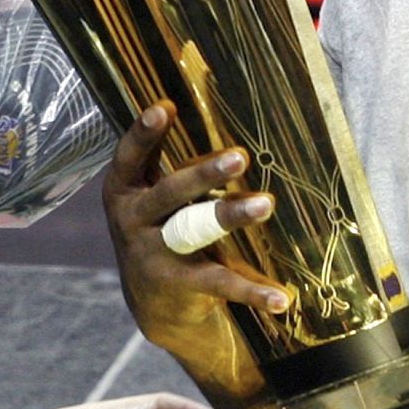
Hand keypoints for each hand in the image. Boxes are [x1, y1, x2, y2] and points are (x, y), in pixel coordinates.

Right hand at [100, 103, 285, 367]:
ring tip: (266, 203)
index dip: (143, 133)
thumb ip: (173, 162)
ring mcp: (153, 254)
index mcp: (125, 190)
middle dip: (203, 173)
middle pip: (169, 192)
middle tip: (239, 156)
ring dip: (230, 214)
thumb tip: (214, 108)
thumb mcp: (156, 193)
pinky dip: (253, 291)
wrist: (152, 300)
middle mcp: (133, 220)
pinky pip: (219, 282)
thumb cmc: (164, 224)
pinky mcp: (178, 284)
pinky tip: (282, 299)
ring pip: (194, 231)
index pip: (130, 157)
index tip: (164, 108)